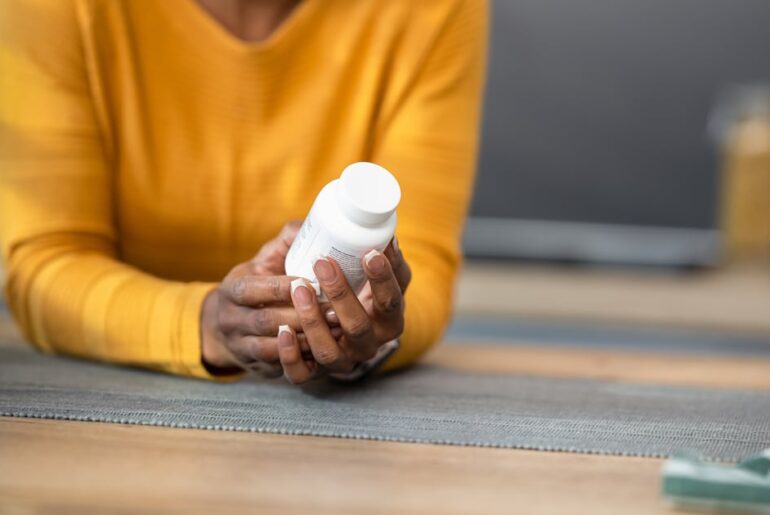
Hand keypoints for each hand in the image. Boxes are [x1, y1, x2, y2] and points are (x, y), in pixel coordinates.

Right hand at [201, 222, 333, 376]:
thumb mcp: (261, 262)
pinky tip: (327, 349)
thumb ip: (285, 243)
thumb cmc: (255, 286)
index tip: (310, 281)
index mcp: (232, 290)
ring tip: (335, 329)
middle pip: (266, 320)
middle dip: (302, 315)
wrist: (225, 328)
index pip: (252, 289)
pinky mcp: (258, 370)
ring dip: (305, 339)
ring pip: (272, 349)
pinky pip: (280, 370)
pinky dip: (304, 360)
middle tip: (335, 308)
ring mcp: (243, 348)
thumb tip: (309, 224)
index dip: (280, 287)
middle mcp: (232, 321)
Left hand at [278, 238, 410, 383]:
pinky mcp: (314, 373)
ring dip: (312, 321)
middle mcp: (368, 345)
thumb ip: (382, 254)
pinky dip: (289, 356)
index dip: (382, 280)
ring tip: (299, 289)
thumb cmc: (361, 290)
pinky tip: (281, 331)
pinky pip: (301, 374)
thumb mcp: (376, 274)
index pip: (391, 302)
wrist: (338, 327)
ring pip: (328, 352)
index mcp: (388, 321)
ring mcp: (342, 361)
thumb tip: (384, 232)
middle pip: (358, 327)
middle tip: (322, 263)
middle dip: (340, 294)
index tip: (369, 254)